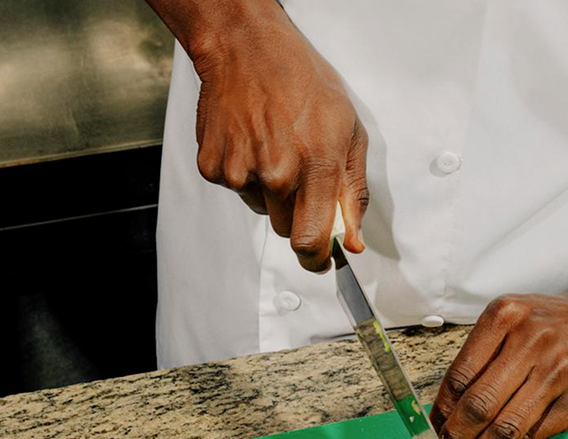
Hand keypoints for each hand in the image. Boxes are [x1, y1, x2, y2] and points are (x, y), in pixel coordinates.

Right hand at [190, 4, 367, 271]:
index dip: (317, 258)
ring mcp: (241, 172)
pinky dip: (245, 174)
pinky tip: (252, 141)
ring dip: (270, 190)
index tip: (320, 258)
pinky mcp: (214, 167)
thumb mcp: (349, 133)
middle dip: (297, 214)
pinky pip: (237, 189)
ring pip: (262, 209)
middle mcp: (276, 174)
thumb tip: (353, 240)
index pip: (311, 241)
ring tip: (274, 146)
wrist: (249, 50)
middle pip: (286, 230)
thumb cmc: (304, 84)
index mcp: (315, 167)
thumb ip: (353, 193)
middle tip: (299, 174)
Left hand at [430, 290, 567, 438]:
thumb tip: (451, 410)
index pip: (459, 375)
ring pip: (505, 428)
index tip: (432, 431)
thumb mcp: (516, 319)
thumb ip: (485, 357)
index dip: (441, 412)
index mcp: (505, 317)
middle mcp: (529, 341)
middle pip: (478, 405)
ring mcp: (555, 374)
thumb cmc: (560, 323)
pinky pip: (533, 437)